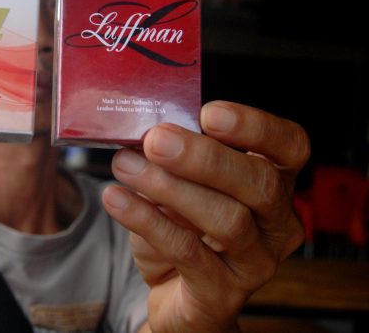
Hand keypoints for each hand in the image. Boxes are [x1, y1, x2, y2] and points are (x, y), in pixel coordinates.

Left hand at [102, 101, 308, 332]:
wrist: (174, 294)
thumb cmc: (182, 229)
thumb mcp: (179, 184)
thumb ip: (173, 156)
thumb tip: (144, 129)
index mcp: (275, 184)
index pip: (290, 147)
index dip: (256, 127)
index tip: (209, 112)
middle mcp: (277, 224)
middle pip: (260, 184)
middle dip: (205, 158)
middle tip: (156, 140)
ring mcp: (256, 263)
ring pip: (227, 220)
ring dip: (170, 188)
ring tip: (125, 166)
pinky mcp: (223, 294)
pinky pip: (188, 253)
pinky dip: (148, 222)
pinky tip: (118, 199)